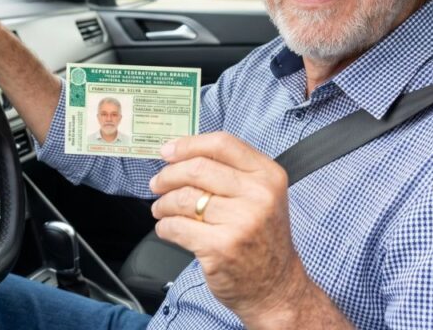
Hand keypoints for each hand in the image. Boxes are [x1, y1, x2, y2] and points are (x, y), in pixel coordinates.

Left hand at [149, 132, 316, 325]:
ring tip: (161, 209)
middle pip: (197, 168)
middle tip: (157, 184)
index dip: (188, 145)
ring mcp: (241, 222)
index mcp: (268, 176)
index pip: (222, 143)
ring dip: (163, 204)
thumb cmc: (262, 240)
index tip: (167, 152)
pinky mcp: (220, 247)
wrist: (276, 288)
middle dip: (168, 176)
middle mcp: (258, 196)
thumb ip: (231, 172)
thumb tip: (181, 154)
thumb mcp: (262, 197)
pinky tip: (167, 229)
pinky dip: (165, 227)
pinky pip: (177, 227)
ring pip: (183, 198)